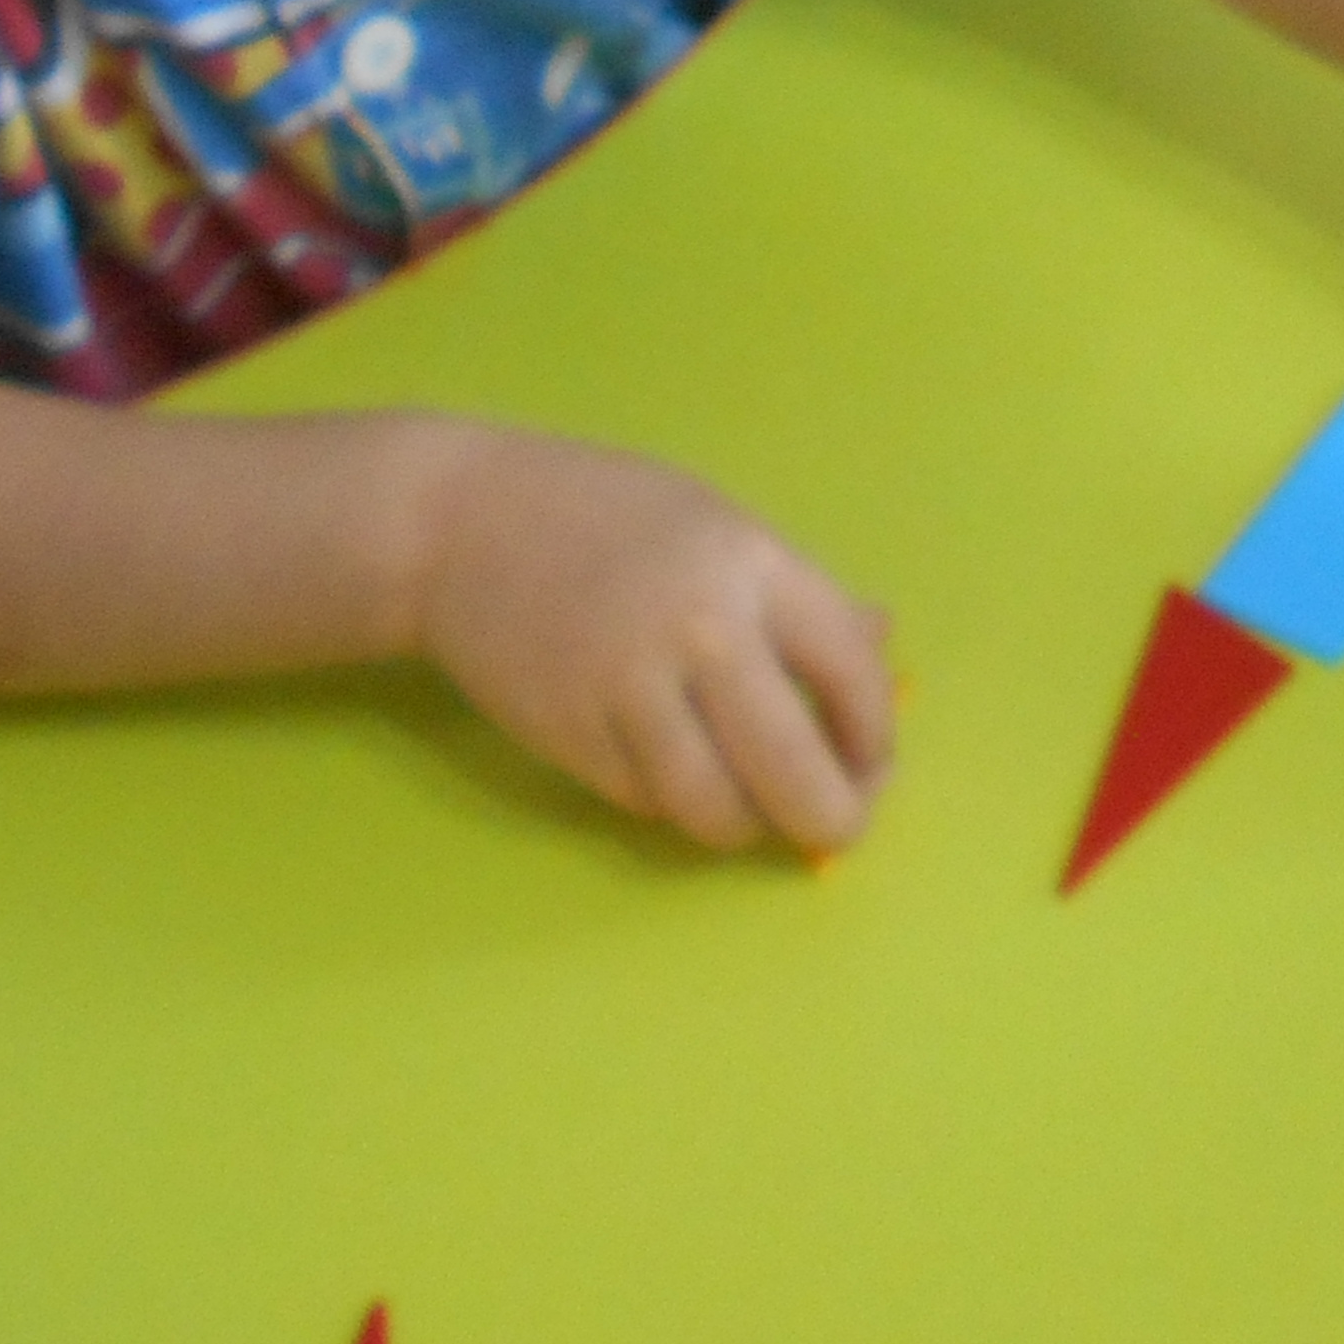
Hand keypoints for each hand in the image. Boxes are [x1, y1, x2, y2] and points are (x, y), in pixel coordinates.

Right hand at [408, 421, 894, 853]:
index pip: (850, 672)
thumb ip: (797, 593)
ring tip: (752, 810)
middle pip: (791, 764)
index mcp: (752, 563)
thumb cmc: (608, 514)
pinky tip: (674, 771)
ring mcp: (629, 687)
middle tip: (837, 829)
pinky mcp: (572, 734)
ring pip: (715, 807)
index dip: (874, 734)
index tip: (873, 762)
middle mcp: (700, 628)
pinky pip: (647, 800)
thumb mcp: (718, 524)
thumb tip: (881, 644)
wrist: (461, 523)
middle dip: (831, 815)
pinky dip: (673, 803)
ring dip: (747, 825)